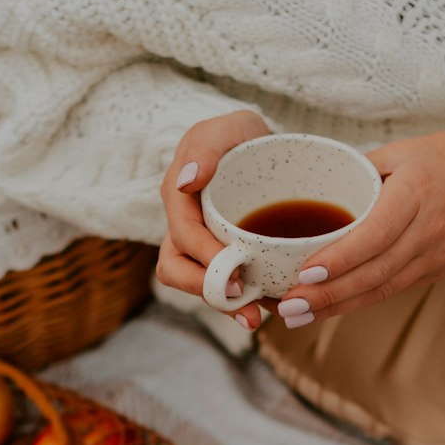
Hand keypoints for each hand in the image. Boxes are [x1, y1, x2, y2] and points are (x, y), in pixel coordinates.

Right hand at [157, 110, 271, 310]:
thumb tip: (186, 181)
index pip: (182, 235)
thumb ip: (207, 145)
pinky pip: (224, 288)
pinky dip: (243, 302)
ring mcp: (201, 248)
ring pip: (197, 285)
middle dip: (207, 290)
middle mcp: (184, 226)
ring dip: (222, 306)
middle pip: (177, 269)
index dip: (204, 258)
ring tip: (254, 317)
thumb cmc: (244, 137)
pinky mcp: (222, 261)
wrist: (267, 152)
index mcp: (180, 197)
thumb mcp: (231, 127)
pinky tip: (268, 308)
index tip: (235, 273)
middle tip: (243, 301)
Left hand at [264, 126, 444, 332]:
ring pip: (382, 288)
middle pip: (374, 272)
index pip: (375, 234)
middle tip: (287, 306)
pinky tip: (328, 308)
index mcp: (418, 194)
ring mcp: (438, 256)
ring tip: (297, 315)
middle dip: (328, 294)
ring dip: (337, 306)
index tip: (305, 272)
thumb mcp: (404, 150)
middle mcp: (430, 231)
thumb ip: (359, 172)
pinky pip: (393, 288)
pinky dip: (359, 301)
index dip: (341, 258)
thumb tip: (311, 192)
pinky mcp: (439, 270)